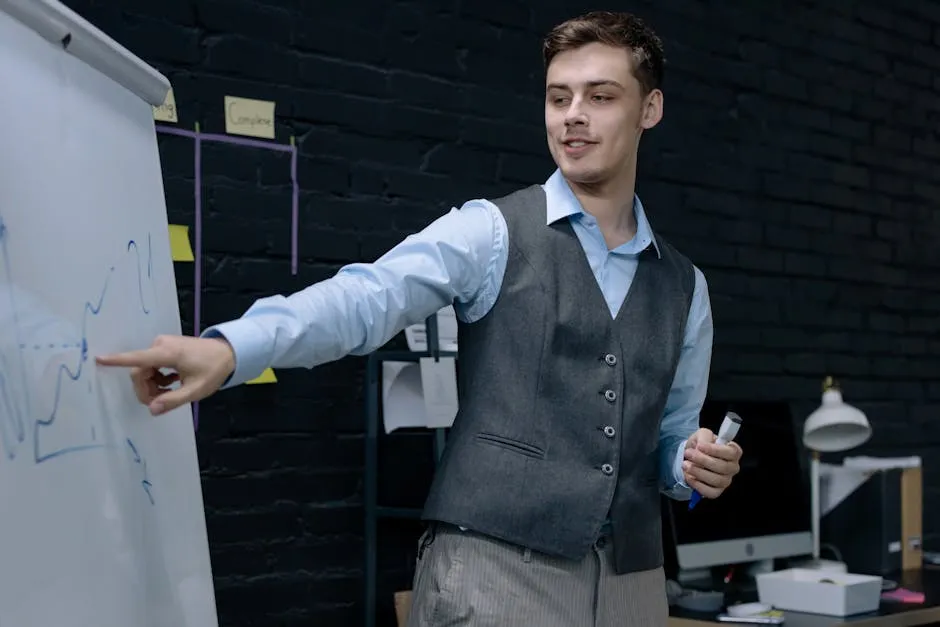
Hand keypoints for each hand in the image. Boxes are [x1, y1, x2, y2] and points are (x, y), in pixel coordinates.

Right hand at [95, 335, 235, 415]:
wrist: (228, 352)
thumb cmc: (214, 370)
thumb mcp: (196, 390)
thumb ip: (173, 400)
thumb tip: (152, 410)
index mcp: (167, 353)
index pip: (137, 358)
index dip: (116, 360)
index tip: (98, 359)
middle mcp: (161, 345)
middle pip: (139, 372)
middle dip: (146, 390)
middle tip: (161, 402)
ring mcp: (163, 345)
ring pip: (145, 370)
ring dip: (152, 385)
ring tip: (170, 393)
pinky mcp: (165, 347)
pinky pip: (152, 366)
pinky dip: (157, 378)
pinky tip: (171, 383)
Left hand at [682, 427, 741, 499]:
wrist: (691, 457)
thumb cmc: (700, 445)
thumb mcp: (702, 435)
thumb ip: (704, 437)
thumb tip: (701, 447)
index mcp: (733, 452)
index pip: (731, 453)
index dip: (715, 450)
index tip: (699, 446)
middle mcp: (733, 467)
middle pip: (723, 467)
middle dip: (702, 460)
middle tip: (688, 454)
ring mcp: (726, 481)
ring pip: (716, 480)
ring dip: (698, 472)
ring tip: (685, 465)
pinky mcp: (717, 491)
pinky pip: (710, 492)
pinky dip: (697, 485)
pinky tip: (689, 477)